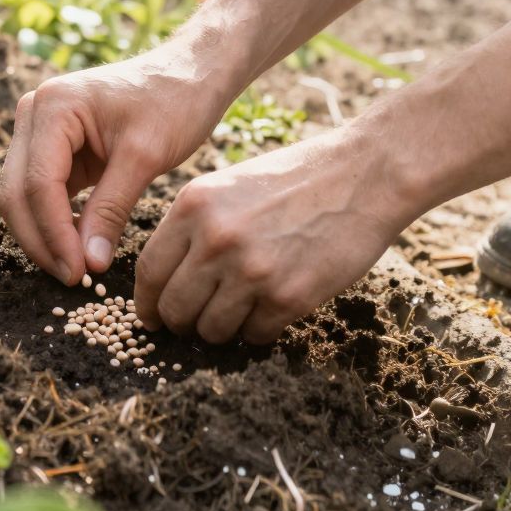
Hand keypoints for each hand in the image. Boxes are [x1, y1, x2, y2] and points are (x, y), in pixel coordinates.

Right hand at [0, 50, 229, 285]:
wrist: (190, 74)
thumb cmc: (174, 102)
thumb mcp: (145, 156)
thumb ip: (111, 209)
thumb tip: (88, 264)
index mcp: (53, 106)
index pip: (37, 184)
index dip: (53, 235)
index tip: (78, 274)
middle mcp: (35, 113)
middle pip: (17, 192)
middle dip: (41, 241)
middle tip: (74, 280)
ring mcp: (40, 129)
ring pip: (22, 197)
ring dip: (44, 236)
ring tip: (78, 269)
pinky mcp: (53, 147)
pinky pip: (41, 193)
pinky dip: (55, 222)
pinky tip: (80, 246)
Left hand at [133, 129, 407, 344]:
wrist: (363, 176)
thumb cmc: (296, 179)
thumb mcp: (230, 186)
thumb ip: (195, 227)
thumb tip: (167, 281)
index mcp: (193, 206)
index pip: (149, 272)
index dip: (148, 303)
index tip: (153, 317)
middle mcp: (215, 239)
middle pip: (175, 309)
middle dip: (182, 324)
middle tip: (196, 323)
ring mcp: (251, 271)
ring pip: (212, 330)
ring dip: (223, 330)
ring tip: (243, 310)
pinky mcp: (288, 296)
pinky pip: (256, 335)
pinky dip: (261, 329)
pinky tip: (275, 306)